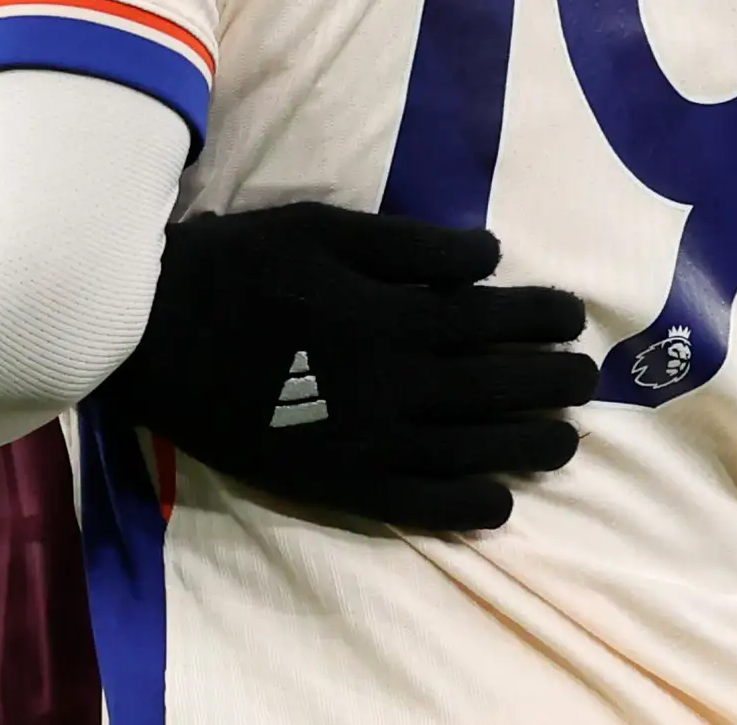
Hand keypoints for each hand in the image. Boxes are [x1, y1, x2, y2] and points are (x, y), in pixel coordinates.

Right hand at [103, 205, 595, 530]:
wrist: (152, 335)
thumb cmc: (239, 266)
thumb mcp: (323, 229)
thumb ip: (410, 247)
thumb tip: (490, 258)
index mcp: (391, 318)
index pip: (493, 319)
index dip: (543, 317)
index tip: (574, 317)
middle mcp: (390, 387)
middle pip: (496, 389)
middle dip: (550, 383)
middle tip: (584, 380)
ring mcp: (363, 444)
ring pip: (470, 452)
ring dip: (527, 447)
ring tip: (562, 442)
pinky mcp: (333, 483)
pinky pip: (415, 505)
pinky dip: (464, 507)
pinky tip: (498, 502)